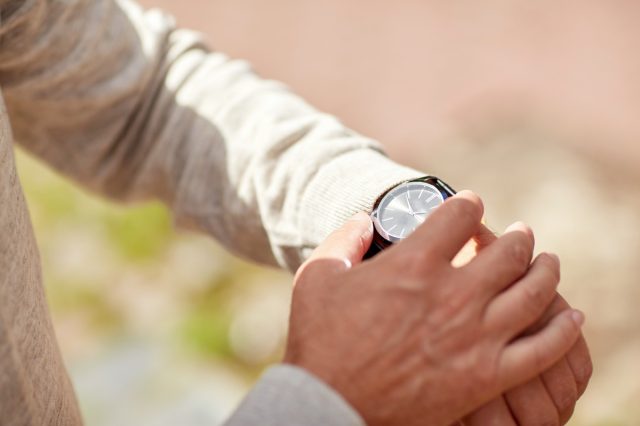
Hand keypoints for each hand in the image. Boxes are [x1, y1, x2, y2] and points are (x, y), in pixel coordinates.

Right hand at [284, 191, 584, 425]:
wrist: (329, 402)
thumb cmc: (320, 338)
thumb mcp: (318, 274)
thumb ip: (345, 237)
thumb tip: (365, 218)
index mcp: (415, 263)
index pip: (461, 215)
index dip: (468, 204)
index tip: (470, 206)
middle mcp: (453, 294)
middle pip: (509, 250)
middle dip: (517, 235)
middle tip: (521, 232)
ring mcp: (475, 336)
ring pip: (533, 292)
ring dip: (546, 270)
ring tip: (549, 262)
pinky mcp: (485, 375)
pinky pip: (542, 349)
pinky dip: (561, 329)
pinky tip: (571, 316)